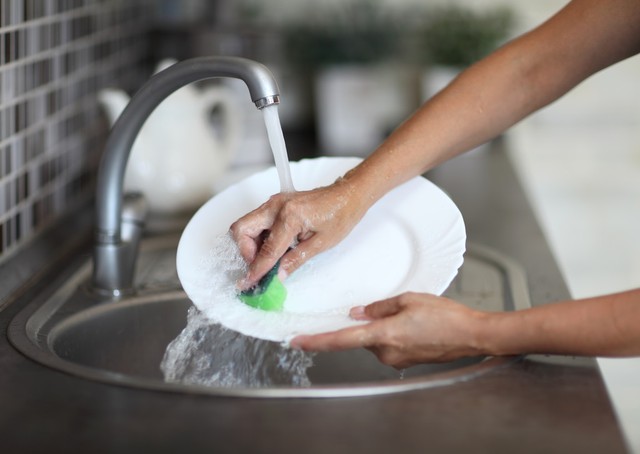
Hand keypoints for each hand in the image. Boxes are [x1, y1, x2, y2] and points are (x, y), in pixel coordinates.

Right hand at [229, 178, 367, 288]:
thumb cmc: (340, 216)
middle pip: (241, 229)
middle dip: (245, 252)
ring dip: (251, 246)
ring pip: (246, 225)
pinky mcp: (275, 204)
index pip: (266, 249)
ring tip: (269, 259)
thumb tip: (278, 276)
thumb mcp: (321, 244)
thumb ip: (296, 260)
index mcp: (290, 216)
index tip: (249, 282)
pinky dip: (258, 238)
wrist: (347, 196)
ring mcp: (274, 203)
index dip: (257, 269)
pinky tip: (274, 248)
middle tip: (259, 266)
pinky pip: (256, 222)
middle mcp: (276, 206)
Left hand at [290, 292, 488, 368]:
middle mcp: (386, 352)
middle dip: (368, 322)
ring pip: (375, 339)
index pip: (341, 339)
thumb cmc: (445, 316)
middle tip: (395, 309)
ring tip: (412, 316)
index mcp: (384, 334)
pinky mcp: (404, 361)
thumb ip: (378, 307)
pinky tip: (413, 325)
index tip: (297, 341)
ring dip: (383, 327)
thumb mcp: (408, 300)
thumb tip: (356, 313)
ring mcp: (395, 359)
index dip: (316, 341)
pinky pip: (387, 345)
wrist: (471, 335)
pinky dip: (392, 333)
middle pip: (361, 336)